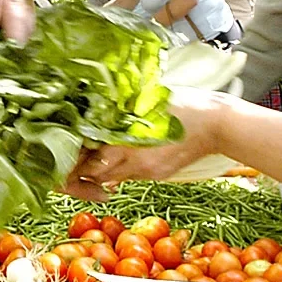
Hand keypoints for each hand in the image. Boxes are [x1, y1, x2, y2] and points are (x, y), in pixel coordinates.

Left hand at [63, 88, 231, 196]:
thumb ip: (118, 114)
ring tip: (89, 153)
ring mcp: (147, 172)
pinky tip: (115, 154)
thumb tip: (90, 115)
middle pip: (97, 175)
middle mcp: (136, 163)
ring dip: (99, 170)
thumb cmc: (184, 105)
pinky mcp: (157, 174)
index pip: (91, 161)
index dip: (75, 159)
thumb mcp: (145, 103)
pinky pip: (129, 175)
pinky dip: (118, 168)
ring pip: (111, 178)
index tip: (63, 149)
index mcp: (130, 144)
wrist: (218, 124)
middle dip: (82, 168)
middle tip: (70, 155)